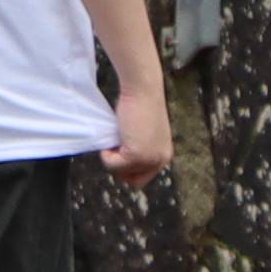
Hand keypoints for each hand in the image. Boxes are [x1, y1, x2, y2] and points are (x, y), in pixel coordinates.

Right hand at [102, 78, 175, 192]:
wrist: (143, 90)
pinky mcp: (137, 155)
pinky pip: (112, 164)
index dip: (127, 169)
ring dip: (112, 159)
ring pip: (121, 173)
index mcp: (164, 156)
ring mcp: (149, 159)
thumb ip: (138, 147)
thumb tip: (118, 160)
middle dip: (120, 167)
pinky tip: (111, 138)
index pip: (142, 178)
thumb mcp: (143, 132)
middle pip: (132, 180)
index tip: (119, 153)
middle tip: (114, 147)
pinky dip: (106, 155)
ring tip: (114, 139)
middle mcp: (160, 160)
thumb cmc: (140, 105)